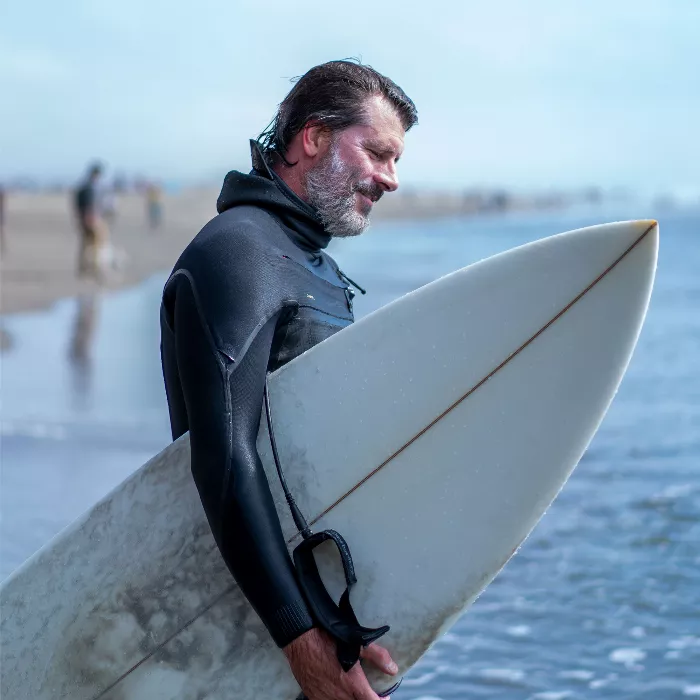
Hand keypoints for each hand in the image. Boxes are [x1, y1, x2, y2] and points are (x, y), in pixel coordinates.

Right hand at [283, 627, 397, 699]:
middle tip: (370, 693)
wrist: (302, 641)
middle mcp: (340, 697)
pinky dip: (337, 699)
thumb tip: (393, 669)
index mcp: (353, 686)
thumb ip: (378, 657)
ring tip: (354, 692)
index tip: (384, 696)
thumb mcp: (357, 644)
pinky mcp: (314, 698)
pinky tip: (338, 692)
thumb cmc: (330, 640)